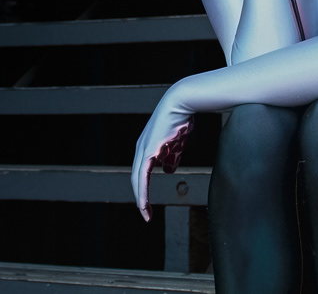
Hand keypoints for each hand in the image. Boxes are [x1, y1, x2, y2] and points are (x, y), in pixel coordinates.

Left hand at [131, 86, 194, 221]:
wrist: (181, 104)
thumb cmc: (181, 121)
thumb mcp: (176, 144)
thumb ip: (171, 158)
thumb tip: (169, 171)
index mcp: (147, 148)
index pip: (141, 173)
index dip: (144, 189)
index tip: (148, 204)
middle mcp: (141, 149)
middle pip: (136, 179)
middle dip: (140, 198)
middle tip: (146, 215)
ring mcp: (142, 149)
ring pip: (137, 180)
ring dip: (141, 199)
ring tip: (145, 213)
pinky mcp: (147, 151)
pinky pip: (142, 176)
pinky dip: (142, 192)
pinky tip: (143, 203)